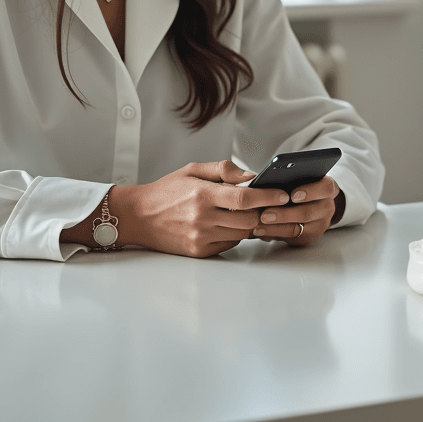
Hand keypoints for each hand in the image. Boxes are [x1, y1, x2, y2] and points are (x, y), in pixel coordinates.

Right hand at [112, 160, 290, 258]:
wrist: (139, 216)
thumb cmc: (167, 190)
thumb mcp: (192, 169)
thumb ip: (223, 170)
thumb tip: (251, 175)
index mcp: (202, 194)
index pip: (245, 198)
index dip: (268, 196)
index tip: (283, 193)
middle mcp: (203, 218)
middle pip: (249, 219)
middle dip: (265, 212)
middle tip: (275, 204)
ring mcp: (201, 238)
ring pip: (242, 234)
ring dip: (252, 223)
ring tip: (257, 212)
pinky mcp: (200, 251)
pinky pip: (230, 244)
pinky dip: (237, 234)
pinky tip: (233, 223)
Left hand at [252, 177, 341, 248]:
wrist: (314, 203)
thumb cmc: (303, 185)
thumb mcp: (302, 177)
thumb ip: (289, 177)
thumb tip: (259, 178)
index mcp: (327, 188)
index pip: (325, 188)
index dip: (310, 192)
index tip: (293, 195)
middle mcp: (327, 207)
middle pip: (308, 213)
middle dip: (284, 214)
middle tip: (265, 214)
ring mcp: (319, 225)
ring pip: (298, 229)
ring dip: (275, 227)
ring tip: (259, 224)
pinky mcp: (309, 238)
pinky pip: (290, 238)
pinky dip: (274, 233)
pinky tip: (261, 230)